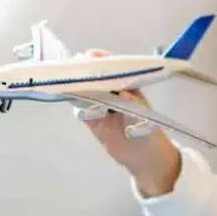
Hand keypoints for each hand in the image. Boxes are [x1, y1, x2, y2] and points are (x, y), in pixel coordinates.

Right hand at [76, 49, 181, 196]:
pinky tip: (67, 94)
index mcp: (128, 87)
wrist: (145, 159)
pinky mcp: (93, 121)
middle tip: (74, 64)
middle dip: (84, 69)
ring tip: (67, 78)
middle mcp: (113, 93)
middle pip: (96, 77)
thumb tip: (124, 94)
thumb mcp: (145, 120)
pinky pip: (81, 108)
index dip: (102, 60)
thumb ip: (134, 107)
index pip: (113, 69)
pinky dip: (75, 101)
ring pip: (86, 91)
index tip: (92, 56)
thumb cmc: (149, 134)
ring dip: (76, 84)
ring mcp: (102, 106)